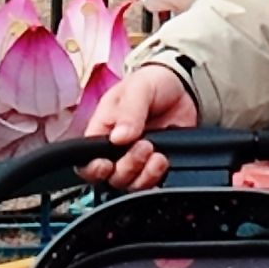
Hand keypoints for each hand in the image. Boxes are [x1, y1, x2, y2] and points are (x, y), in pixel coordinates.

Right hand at [81, 65, 198, 190]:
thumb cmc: (151, 83)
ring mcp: (137, 160)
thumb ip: (129, 112)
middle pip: (111, 177)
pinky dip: (158, 176)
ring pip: (131, 184)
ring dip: (144, 174)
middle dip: (128, 166)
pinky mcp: (156, 166)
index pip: (86, 161)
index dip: (93, 169)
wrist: (182, 87)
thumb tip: (118, 138)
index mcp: (103, 131)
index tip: (106, 164)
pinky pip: (153, 184)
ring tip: (157, 153)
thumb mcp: (138, 89)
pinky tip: (164, 159)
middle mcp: (116, 151)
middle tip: (144, 144)